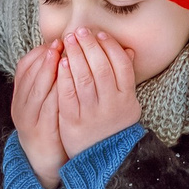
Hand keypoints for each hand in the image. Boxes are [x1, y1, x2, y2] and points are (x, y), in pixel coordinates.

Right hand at [11, 41, 65, 188]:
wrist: (42, 160)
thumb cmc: (48, 125)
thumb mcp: (43, 101)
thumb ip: (49, 81)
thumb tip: (61, 52)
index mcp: (20, 95)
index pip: (24, 67)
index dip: (39, 52)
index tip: (55, 42)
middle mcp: (20, 105)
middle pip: (29, 75)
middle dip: (45, 57)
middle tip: (60, 44)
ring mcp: (28, 118)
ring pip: (36, 90)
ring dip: (49, 72)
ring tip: (63, 58)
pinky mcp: (40, 130)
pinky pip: (48, 108)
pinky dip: (57, 93)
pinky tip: (69, 83)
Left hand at [56, 26, 139, 158]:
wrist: (102, 157)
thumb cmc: (114, 123)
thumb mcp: (127, 103)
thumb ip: (125, 77)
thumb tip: (127, 49)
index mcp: (127, 98)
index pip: (121, 65)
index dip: (110, 47)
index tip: (99, 34)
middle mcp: (111, 105)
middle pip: (100, 68)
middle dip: (89, 46)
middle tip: (80, 31)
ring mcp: (91, 113)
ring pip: (83, 78)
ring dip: (74, 55)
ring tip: (68, 40)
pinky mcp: (72, 121)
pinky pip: (67, 94)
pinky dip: (64, 76)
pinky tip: (60, 62)